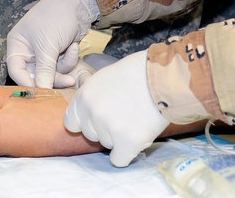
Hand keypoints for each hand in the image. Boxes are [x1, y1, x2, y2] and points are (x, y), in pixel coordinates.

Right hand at [6, 0, 99, 88]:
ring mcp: (44, 52)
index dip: (26, 82)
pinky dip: (70, 58)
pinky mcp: (58, 53)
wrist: (79, 4)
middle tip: (67, 82)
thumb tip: (42, 90)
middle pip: (35, 75)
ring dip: (64, 67)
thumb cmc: (56, 18)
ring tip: (74, 51)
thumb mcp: (48, 45)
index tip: (40, 91)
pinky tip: (75, 46)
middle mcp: (28, 50)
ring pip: (51, 73)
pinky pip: (62, 66)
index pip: (16, 70)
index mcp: (18, 44)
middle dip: (52, 77)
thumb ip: (44, 70)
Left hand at [63, 50, 170, 166]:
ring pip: (106, 146)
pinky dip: (127, 153)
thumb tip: (88, 114)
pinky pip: (118, 160)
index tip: (97, 119)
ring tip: (135, 119)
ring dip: (118, 138)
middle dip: (104, 129)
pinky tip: (135, 139)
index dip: (85, 121)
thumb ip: (92, 98)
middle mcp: (92, 114)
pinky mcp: (127, 143)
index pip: (71, 122)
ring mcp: (109, 130)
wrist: (163, 77)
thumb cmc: (136, 73)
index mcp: (84, 96)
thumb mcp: (104, 78)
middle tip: (123, 114)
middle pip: (90, 135)